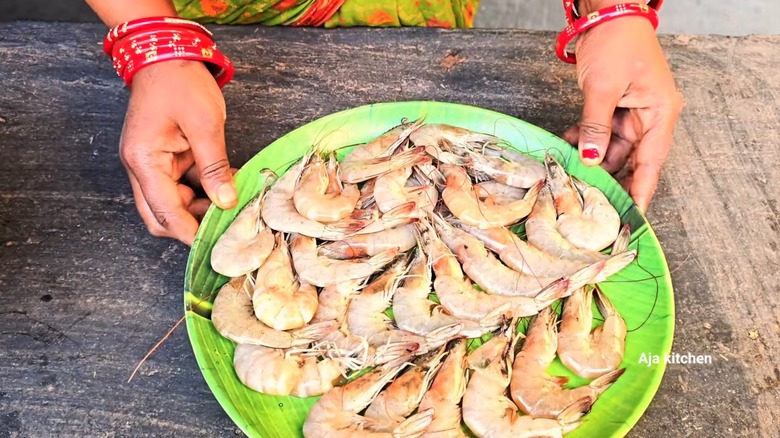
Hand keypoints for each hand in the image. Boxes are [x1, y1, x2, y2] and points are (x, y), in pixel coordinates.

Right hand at [120, 60, 236, 245]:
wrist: (166, 53)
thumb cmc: (181, 82)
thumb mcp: (205, 124)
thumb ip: (214, 167)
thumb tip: (225, 201)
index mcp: (143, 161)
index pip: (164, 212)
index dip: (189, 233)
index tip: (214, 245)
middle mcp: (141, 167)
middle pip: (160, 215)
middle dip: (190, 224)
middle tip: (224, 224)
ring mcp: (150, 163)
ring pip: (171, 202)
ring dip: (198, 207)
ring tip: (230, 203)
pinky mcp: (162, 157)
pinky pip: (179, 185)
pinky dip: (200, 190)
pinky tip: (224, 187)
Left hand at [563, 3, 682, 212]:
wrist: (608, 12)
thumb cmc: (616, 43)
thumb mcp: (602, 89)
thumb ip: (595, 127)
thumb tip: (589, 158)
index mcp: (661, 113)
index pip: (651, 164)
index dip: (641, 191)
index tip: (631, 217)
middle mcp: (651, 116)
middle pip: (631, 159)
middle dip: (609, 178)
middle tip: (590, 201)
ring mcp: (633, 111)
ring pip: (612, 148)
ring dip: (591, 159)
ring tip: (571, 173)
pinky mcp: (616, 105)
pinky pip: (601, 132)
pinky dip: (585, 140)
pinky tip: (568, 147)